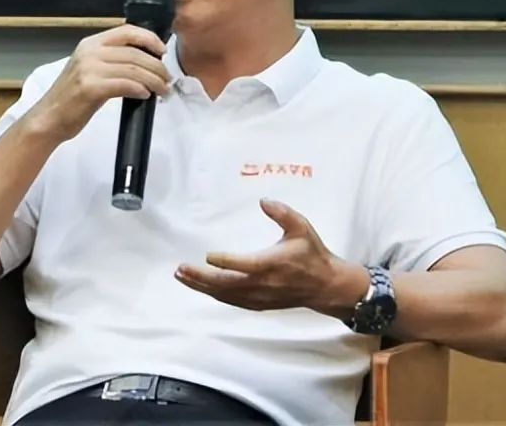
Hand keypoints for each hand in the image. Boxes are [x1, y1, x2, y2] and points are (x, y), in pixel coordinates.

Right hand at [26, 24, 171, 142]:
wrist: (48, 119)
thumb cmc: (72, 98)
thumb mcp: (90, 71)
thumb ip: (112, 61)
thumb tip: (145, 63)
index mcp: (90, 44)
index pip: (127, 31)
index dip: (149, 39)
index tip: (163, 52)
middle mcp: (90, 51)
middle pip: (135, 53)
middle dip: (157, 67)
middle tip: (168, 80)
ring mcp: (89, 69)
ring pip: (134, 69)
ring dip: (154, 81)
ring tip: (163, 91)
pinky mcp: (91, 87)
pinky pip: (126, 84)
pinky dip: (140, 89)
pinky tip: (146, 96)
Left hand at [174, 198, 368, 316]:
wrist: (325, 286)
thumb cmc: (312, 255)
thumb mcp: (301, 228)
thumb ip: (282, 213)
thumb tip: (263, 201)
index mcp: (270, 265)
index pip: (242, 265)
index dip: (223, 261)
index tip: (208, 255)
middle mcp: (261, 284)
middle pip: (224, 283)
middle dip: (200, 277)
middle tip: (181, 268)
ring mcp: (258, 297)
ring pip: (224, 295)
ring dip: (201, 286)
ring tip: (182, 276)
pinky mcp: (258, 304)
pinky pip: (231, 301)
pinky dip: (214, 295)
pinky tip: (202, 287)